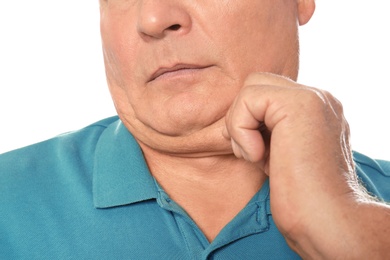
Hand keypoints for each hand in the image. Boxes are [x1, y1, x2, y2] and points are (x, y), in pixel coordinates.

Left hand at [223, 72, 388, 258]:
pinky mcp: (299, 104)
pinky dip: (241, 129)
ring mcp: (313, 97)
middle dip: (242, 118)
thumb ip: (264, 129)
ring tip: (258, 156)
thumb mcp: (276, 153)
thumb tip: (232, 121)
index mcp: (316, 110)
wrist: (324, 218)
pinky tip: (259, 156)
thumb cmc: (299, 195)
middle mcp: (318, 98)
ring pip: (251, 87)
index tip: (257, 154)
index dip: (249, 122)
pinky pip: (247, 99)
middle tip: (253, 152)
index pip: (266, 96)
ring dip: (240, 125)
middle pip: (257, 84)